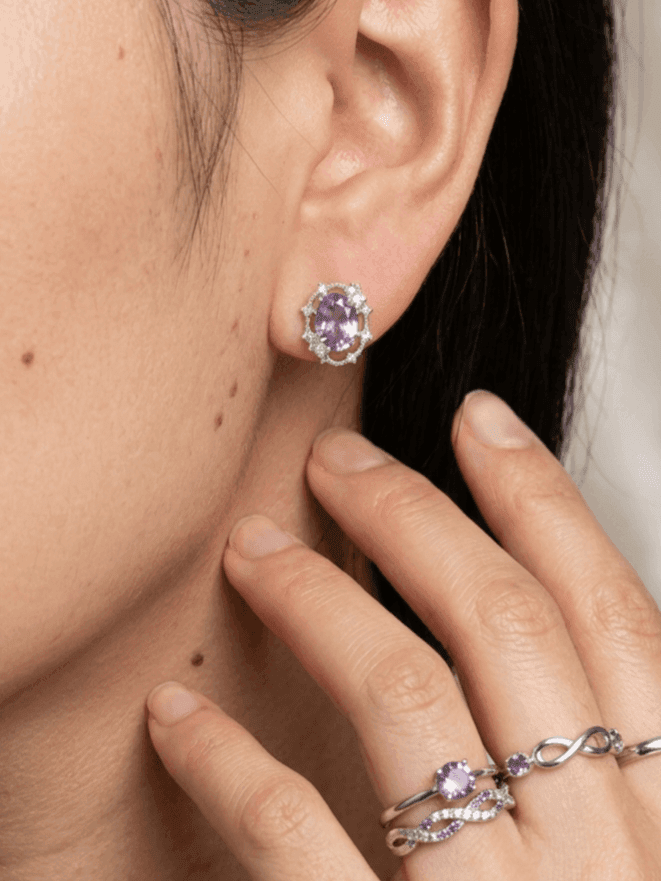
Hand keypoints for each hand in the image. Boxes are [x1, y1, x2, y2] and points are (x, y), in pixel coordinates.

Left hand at [146, 390, 660, 878]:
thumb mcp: (628, 848)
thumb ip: (596, 759)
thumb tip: (530, 624)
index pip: (610, 610)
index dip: (544, 499)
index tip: (476, 419)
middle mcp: (608, 850)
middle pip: (504, 625)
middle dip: (415, 516)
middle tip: (337, 460)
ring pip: (407, 701)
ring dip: (315, 603)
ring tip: (247, 549)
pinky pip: (304, 845)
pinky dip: (231, 766)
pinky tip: (180, 718)